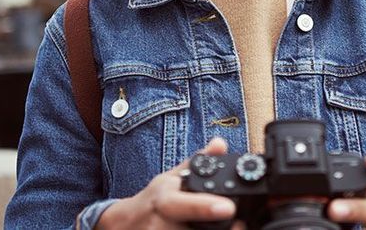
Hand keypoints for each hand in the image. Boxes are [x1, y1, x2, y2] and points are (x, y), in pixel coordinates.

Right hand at [95, 138, 239, 228]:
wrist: (128, 224)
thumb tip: (220, 144)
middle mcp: (160, 223)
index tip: (228, 207)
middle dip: (219, 228)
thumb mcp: (171, 178)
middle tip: (238, 224)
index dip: (205, 207)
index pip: (182, 204)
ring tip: (217, 226)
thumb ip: (198, 162)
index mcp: (164, 199)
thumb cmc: (153, 200)